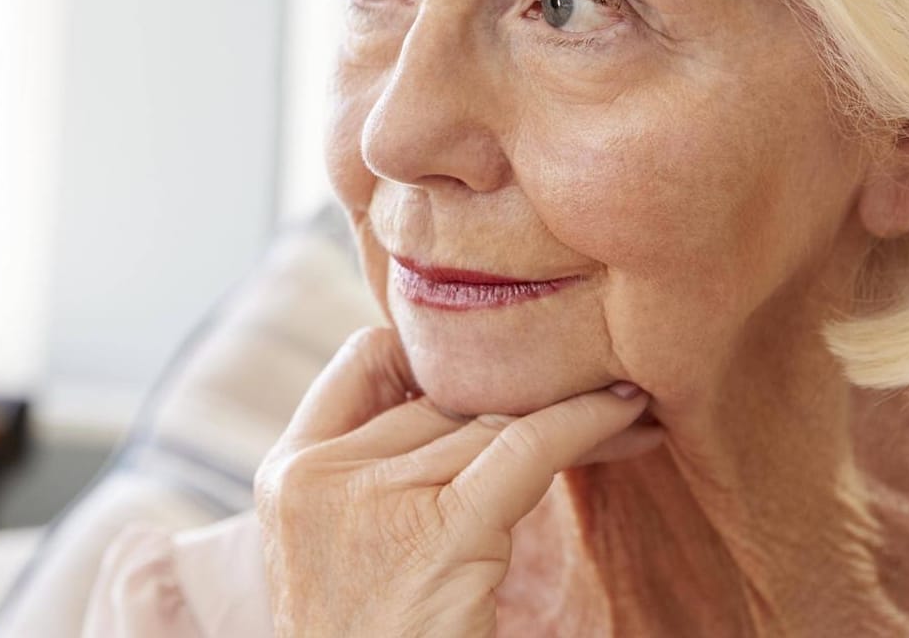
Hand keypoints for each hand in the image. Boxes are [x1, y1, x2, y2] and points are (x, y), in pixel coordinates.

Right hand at [253, 326, 662, 636]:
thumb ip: (376, 478)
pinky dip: (583, 422)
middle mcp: (317, 477)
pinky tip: (621, 408)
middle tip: (589, 379)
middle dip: (517, 389)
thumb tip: (466, 407)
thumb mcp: (343, 552)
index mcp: (287, 476)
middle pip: (439, 396)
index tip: (498, 369)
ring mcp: (371, 501)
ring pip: (488, 419)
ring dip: (563, 407)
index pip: (364, 361)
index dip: (435, 355)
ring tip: (620, 403)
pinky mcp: (438, 534)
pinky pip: (526, 448)